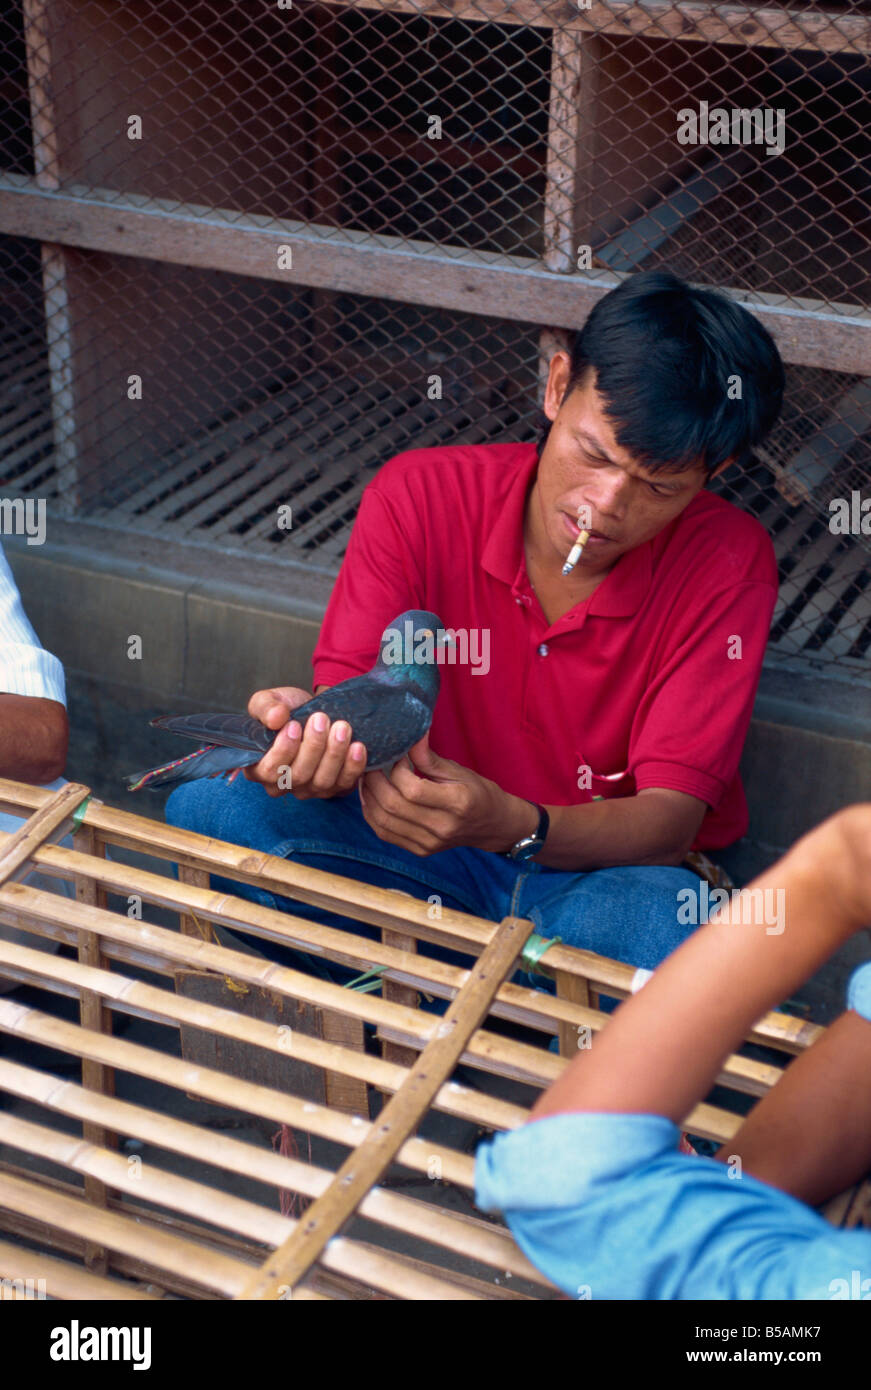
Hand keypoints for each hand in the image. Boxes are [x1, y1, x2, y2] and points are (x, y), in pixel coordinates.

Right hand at [243, 686, 366, 798]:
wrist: (315, 712)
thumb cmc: (287, 710)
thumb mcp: (268, 701)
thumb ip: (265, 708)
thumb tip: (275, 718)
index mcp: (258, 768)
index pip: (268, 771)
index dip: (282, 750)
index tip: (294, 725)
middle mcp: (283, 785)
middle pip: (298, 776)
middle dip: (313, 746)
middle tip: (322, 719)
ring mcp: (309, 790)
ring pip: (322, 781)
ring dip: (334, 754)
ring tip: (342, 727)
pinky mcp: (334, 789)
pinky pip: (344, 784)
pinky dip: (352, 766)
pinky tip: (357, 747)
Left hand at [358, 733, 535, 854]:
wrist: (492, 825)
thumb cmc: (478, 792)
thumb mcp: (458, 770)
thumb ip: (429, 757)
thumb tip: (408, 737)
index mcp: (457, 804)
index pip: (412, 789)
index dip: (396, 769)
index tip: (397, 754)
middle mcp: (442, 827)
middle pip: (393, 806)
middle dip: (374, 781)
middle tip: (371, 763)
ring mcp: (429, 843)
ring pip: (383, 821)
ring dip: (368, 796)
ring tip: (367, 777)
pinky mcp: (419, 850)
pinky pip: (384, 833)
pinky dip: (372, 813)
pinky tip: (371, 796)